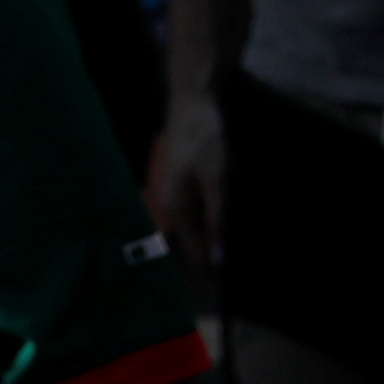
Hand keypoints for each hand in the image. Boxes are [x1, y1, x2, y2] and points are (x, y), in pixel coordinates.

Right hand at [147, 80, 225, 270]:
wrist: (192, 103)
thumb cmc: (204, 140)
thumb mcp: (216, 180)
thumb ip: (217, 216)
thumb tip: (218, 252)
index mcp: (173, 205)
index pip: (188, 244)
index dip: (201, 262)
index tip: (212, 280)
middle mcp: (165, 201)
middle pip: (182, 236)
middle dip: (196, 251)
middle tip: (210, 273)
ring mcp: (168, 188)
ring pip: (183, 221)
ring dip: (198, 234)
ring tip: (213, 251)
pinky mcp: (176, 178)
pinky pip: (186, 205)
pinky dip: (198, 216)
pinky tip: (208, 220)